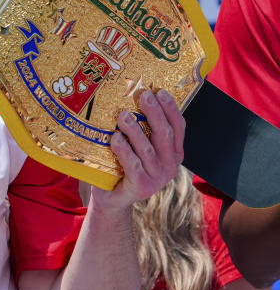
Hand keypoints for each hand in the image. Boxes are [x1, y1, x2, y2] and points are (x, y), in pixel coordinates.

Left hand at [90, 89, 184, 213]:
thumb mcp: (136, 147)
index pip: (178, 127)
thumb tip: (131, 96)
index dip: (170, 108)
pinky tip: (115, 138)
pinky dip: (124, 150)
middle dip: (154, 112)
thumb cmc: (123, 166)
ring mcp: (157, 178)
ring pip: (148, 149)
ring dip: (135, 130)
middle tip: (142, 95)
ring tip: (123, 115)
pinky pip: (133, 165)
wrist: (112, 198)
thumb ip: (141, 129)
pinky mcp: (142, 187)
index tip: (160, 91)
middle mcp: (170, 165)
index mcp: (173, 153)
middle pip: (164, 134)